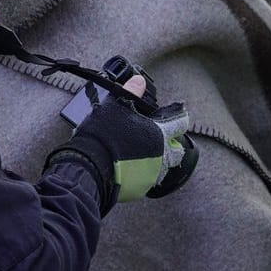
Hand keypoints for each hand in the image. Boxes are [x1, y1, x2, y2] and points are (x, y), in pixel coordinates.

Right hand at [44, 90, 198, 212]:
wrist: (89, 166)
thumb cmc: (102, 136)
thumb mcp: (115, 106)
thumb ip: (130, 92)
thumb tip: (139, 81)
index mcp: (159, 134)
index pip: (180, 123)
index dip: (180, 117)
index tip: (180, 114)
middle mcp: (162, 155)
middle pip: (177, 150)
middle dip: (171, 144)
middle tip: (159, 139)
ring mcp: (152, 174)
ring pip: (163, 168)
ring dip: (158, 161)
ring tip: (143, 155)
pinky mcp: (142, 189)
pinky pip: (148, 180)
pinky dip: (143, 174)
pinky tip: (131, 168)